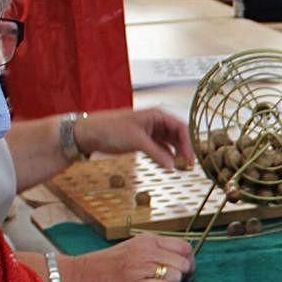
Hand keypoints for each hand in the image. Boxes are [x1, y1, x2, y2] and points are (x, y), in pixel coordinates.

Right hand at [65, 233, 195, 281]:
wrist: (80, 276)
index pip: (184, 247)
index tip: (187, 271)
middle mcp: (146, 251)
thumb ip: (156, 251)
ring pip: (175, 276)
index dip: (190, 261)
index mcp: (148, 240)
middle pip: (184, 263)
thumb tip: (182, 259)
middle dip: (184, 275)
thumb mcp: (133, 249)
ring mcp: (140, 267)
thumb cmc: (107, 265)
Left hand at [77, 108, 194, 169]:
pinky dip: (166, 157)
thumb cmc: (111, 128)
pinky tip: (169, 165)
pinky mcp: (144, 141)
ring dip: (176, 154)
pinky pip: (161, 149)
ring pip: (171, 143)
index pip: (181, 127)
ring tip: (181, 166)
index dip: (189, 143)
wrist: (90, 134)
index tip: (191, 157)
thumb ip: (157, 153)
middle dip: (185, 149)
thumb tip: (173, 165)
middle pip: (178, 135)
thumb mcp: (136, 141)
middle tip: (189, 165)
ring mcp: (151, 132)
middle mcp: (157, 122)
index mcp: (157, 115)